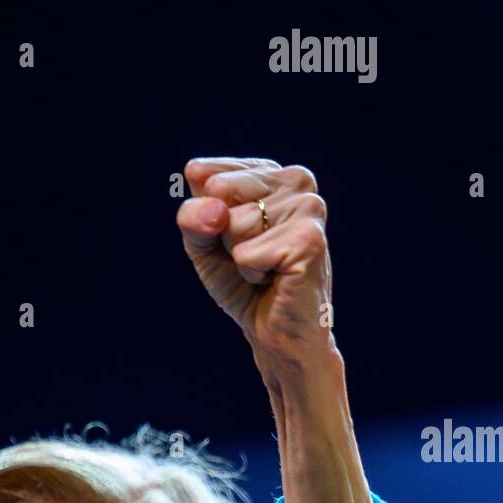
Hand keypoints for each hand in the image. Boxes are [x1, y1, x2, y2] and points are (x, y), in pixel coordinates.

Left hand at [176, 157, 335, 363]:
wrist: (273, 330)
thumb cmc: (241, 281)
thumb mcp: (203, 242)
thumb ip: (192, 216)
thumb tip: (215, 210)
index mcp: (269, 171)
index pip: (205, 175)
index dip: (205, 217)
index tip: (230, 238)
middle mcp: (295, 178)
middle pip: (220, 192)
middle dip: (223, 235)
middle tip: (251, 256)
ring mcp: (308, 205)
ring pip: (235, 223)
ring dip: (241, 257)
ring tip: (266, 267)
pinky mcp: (310, 238)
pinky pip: (247, 253)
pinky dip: (251, 272)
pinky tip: (276, 278)